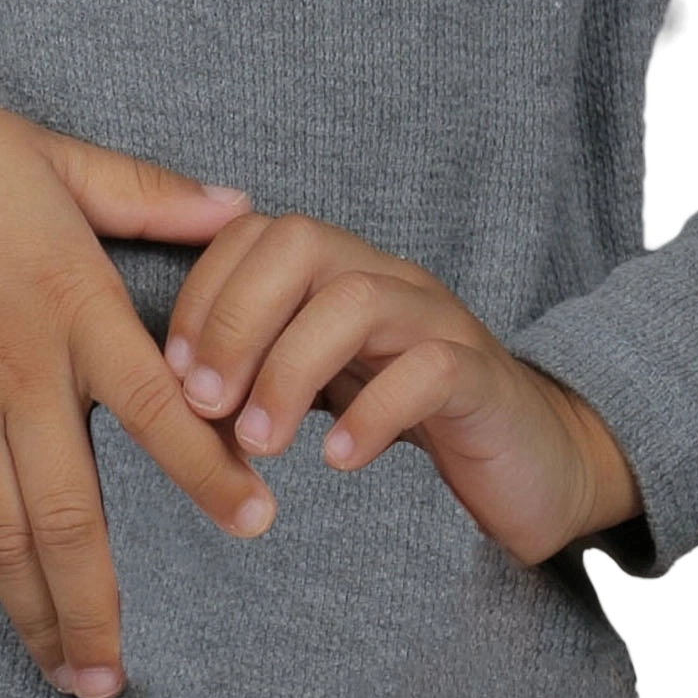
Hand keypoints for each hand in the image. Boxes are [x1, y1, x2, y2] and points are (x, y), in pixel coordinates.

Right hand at [0, 72, 278, 697]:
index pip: (159, 403)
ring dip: (35, 617)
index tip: (256, 523)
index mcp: (71, 304)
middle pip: (70, 512)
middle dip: (100, 604)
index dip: (208, 468)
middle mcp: (15, 372)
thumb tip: (238, 204)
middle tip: (124, 679)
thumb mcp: (53, 155)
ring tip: (73, 682)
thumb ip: (146, 192)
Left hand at [161, 207, 641, 568]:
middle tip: (204, 404)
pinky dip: (373, 413)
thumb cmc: (405, 419)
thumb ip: (257, 370)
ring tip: (261, 442)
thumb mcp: (322, 383)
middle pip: (299, 244)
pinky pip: (429, 370)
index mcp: (338, 270)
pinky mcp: (483, 378)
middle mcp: (385, 277)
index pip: (255, 235)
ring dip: (291, 368)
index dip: (203, 295)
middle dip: (237, 319)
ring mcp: (438, 320)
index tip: (171, 375)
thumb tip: (166, 392)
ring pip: (357, 299)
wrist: (530, 461)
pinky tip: (336, 460)